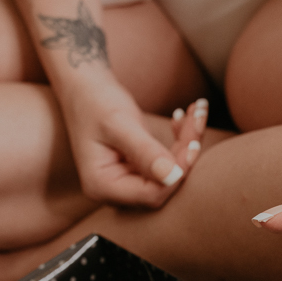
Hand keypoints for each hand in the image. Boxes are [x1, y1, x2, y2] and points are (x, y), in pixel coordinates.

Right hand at [58, 73, 206, 207]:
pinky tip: (182, 117)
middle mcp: (114, 191)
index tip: (192, 143)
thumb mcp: (119, 124)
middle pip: (164, 185)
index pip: (151, 193)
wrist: (84, 87)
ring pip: (171, 173)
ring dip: (187, 142)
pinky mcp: (138, 170)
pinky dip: (180, 141)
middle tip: (197, 117)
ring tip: (196, 111)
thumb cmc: (95, 101)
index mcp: (102, 186)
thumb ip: (144, 151)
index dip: (176, 173)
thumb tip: (172, 176)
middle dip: (186, 154)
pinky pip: (168, 163)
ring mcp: (127, 182)